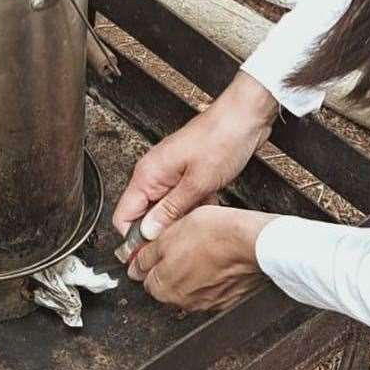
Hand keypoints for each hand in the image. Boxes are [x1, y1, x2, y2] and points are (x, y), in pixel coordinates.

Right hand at [112, 71, 278, 243]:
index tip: (149, 253)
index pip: (123, 215)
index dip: (133, 238)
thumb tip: (149, 232)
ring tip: (200, 218)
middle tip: (182, 238)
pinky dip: (194, 206)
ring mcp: (171, 173)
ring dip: (182, 217)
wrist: (246, 116)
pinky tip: (209, 205)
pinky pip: (182, 199)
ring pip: (166, 208)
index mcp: (148, 174)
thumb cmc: (223, 138)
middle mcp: (155, 173)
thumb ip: (170, 210)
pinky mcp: (187, 173)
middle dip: (162, 229)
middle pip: (145, 214)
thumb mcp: (197, 183)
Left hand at [128, 203, 275, 312]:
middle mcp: (183, 301)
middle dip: (171, 267)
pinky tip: (218, 260)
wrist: (252, 243)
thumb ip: (148, 253)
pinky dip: (213, 277)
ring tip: (203, 249)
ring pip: (191, 286)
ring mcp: (207, 303)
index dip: (151, 260)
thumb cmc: (215, 235)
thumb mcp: (170, 234)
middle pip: (168, 285)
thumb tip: (136, 264)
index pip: (146, 278)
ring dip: (193, 272)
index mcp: (163, 287)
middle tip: (182, 244)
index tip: (157, 248)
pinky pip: (213, 289)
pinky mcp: (228, 300)